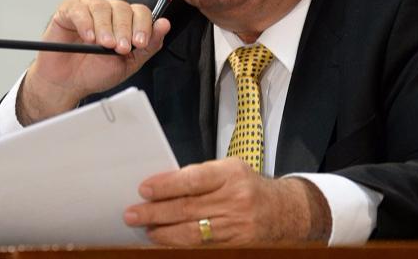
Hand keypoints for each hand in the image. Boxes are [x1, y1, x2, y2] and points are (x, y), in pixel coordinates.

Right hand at [17, 0, 170, 124]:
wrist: (68, 84)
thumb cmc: (96, 72)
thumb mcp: (129, 63)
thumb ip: (149, 45)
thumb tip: (164, 24)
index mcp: (126, 21)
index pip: (141, 12)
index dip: (143, 26)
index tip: (140, 42)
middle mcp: (109, 11)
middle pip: (123, 8)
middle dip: (124, 30)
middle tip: (121, 48)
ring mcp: (88, 8)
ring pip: (102, 7)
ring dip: (106, 28)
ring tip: (104, 45)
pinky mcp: (68, 11)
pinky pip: (79, 10)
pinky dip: (85, 23)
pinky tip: (89, 38)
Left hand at [123, 158, 331, 245]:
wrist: (284, 211)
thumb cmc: (249, 187)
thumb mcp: (231, 170)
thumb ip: (202, 176)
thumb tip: (163, 186)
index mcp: (232, 174)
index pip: (193, 179)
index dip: (166, 185)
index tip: (145, 189)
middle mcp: (236, 199)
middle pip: (187, 208)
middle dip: (155, 212)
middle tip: (133, 214)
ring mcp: (237, 225)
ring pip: (192, 231)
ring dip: (163, 232)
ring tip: (146, 230)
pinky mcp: (236, 244)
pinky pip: (201, 246)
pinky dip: (180, 244)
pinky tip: (166, 241)